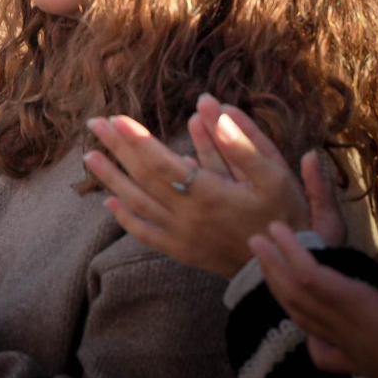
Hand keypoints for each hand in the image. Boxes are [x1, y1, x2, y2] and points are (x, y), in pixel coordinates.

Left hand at [82, 94, 343, 276]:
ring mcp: (181, 235)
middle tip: (93, 125)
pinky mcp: (183, 251)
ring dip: (111, 180)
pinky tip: (109, 205)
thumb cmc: (284, 217)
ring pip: (137, 205)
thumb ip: (243, 142)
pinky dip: (126, 219)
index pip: (160, 161)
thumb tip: (215, 108)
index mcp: (207, 193)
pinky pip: (147, 234)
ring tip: (89, 157)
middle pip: (141, 178)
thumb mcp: (274, 175)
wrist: (287, 269)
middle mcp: (187, 215)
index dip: (136, 139)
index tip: (115, 119)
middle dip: (116, 149)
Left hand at [250, 219, 377, 377]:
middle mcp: (342, 327)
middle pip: (295, 294)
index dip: (290, 251)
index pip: (309, 276)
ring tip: (267, 270)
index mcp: (356, 309)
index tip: (275, 227)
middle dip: (272, 265)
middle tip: (253, 240)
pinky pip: (317, 342)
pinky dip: (302, 325)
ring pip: (300, 315)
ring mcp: (344, 347)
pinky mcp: (354, 362)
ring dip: (279, 289)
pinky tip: (302, 324)